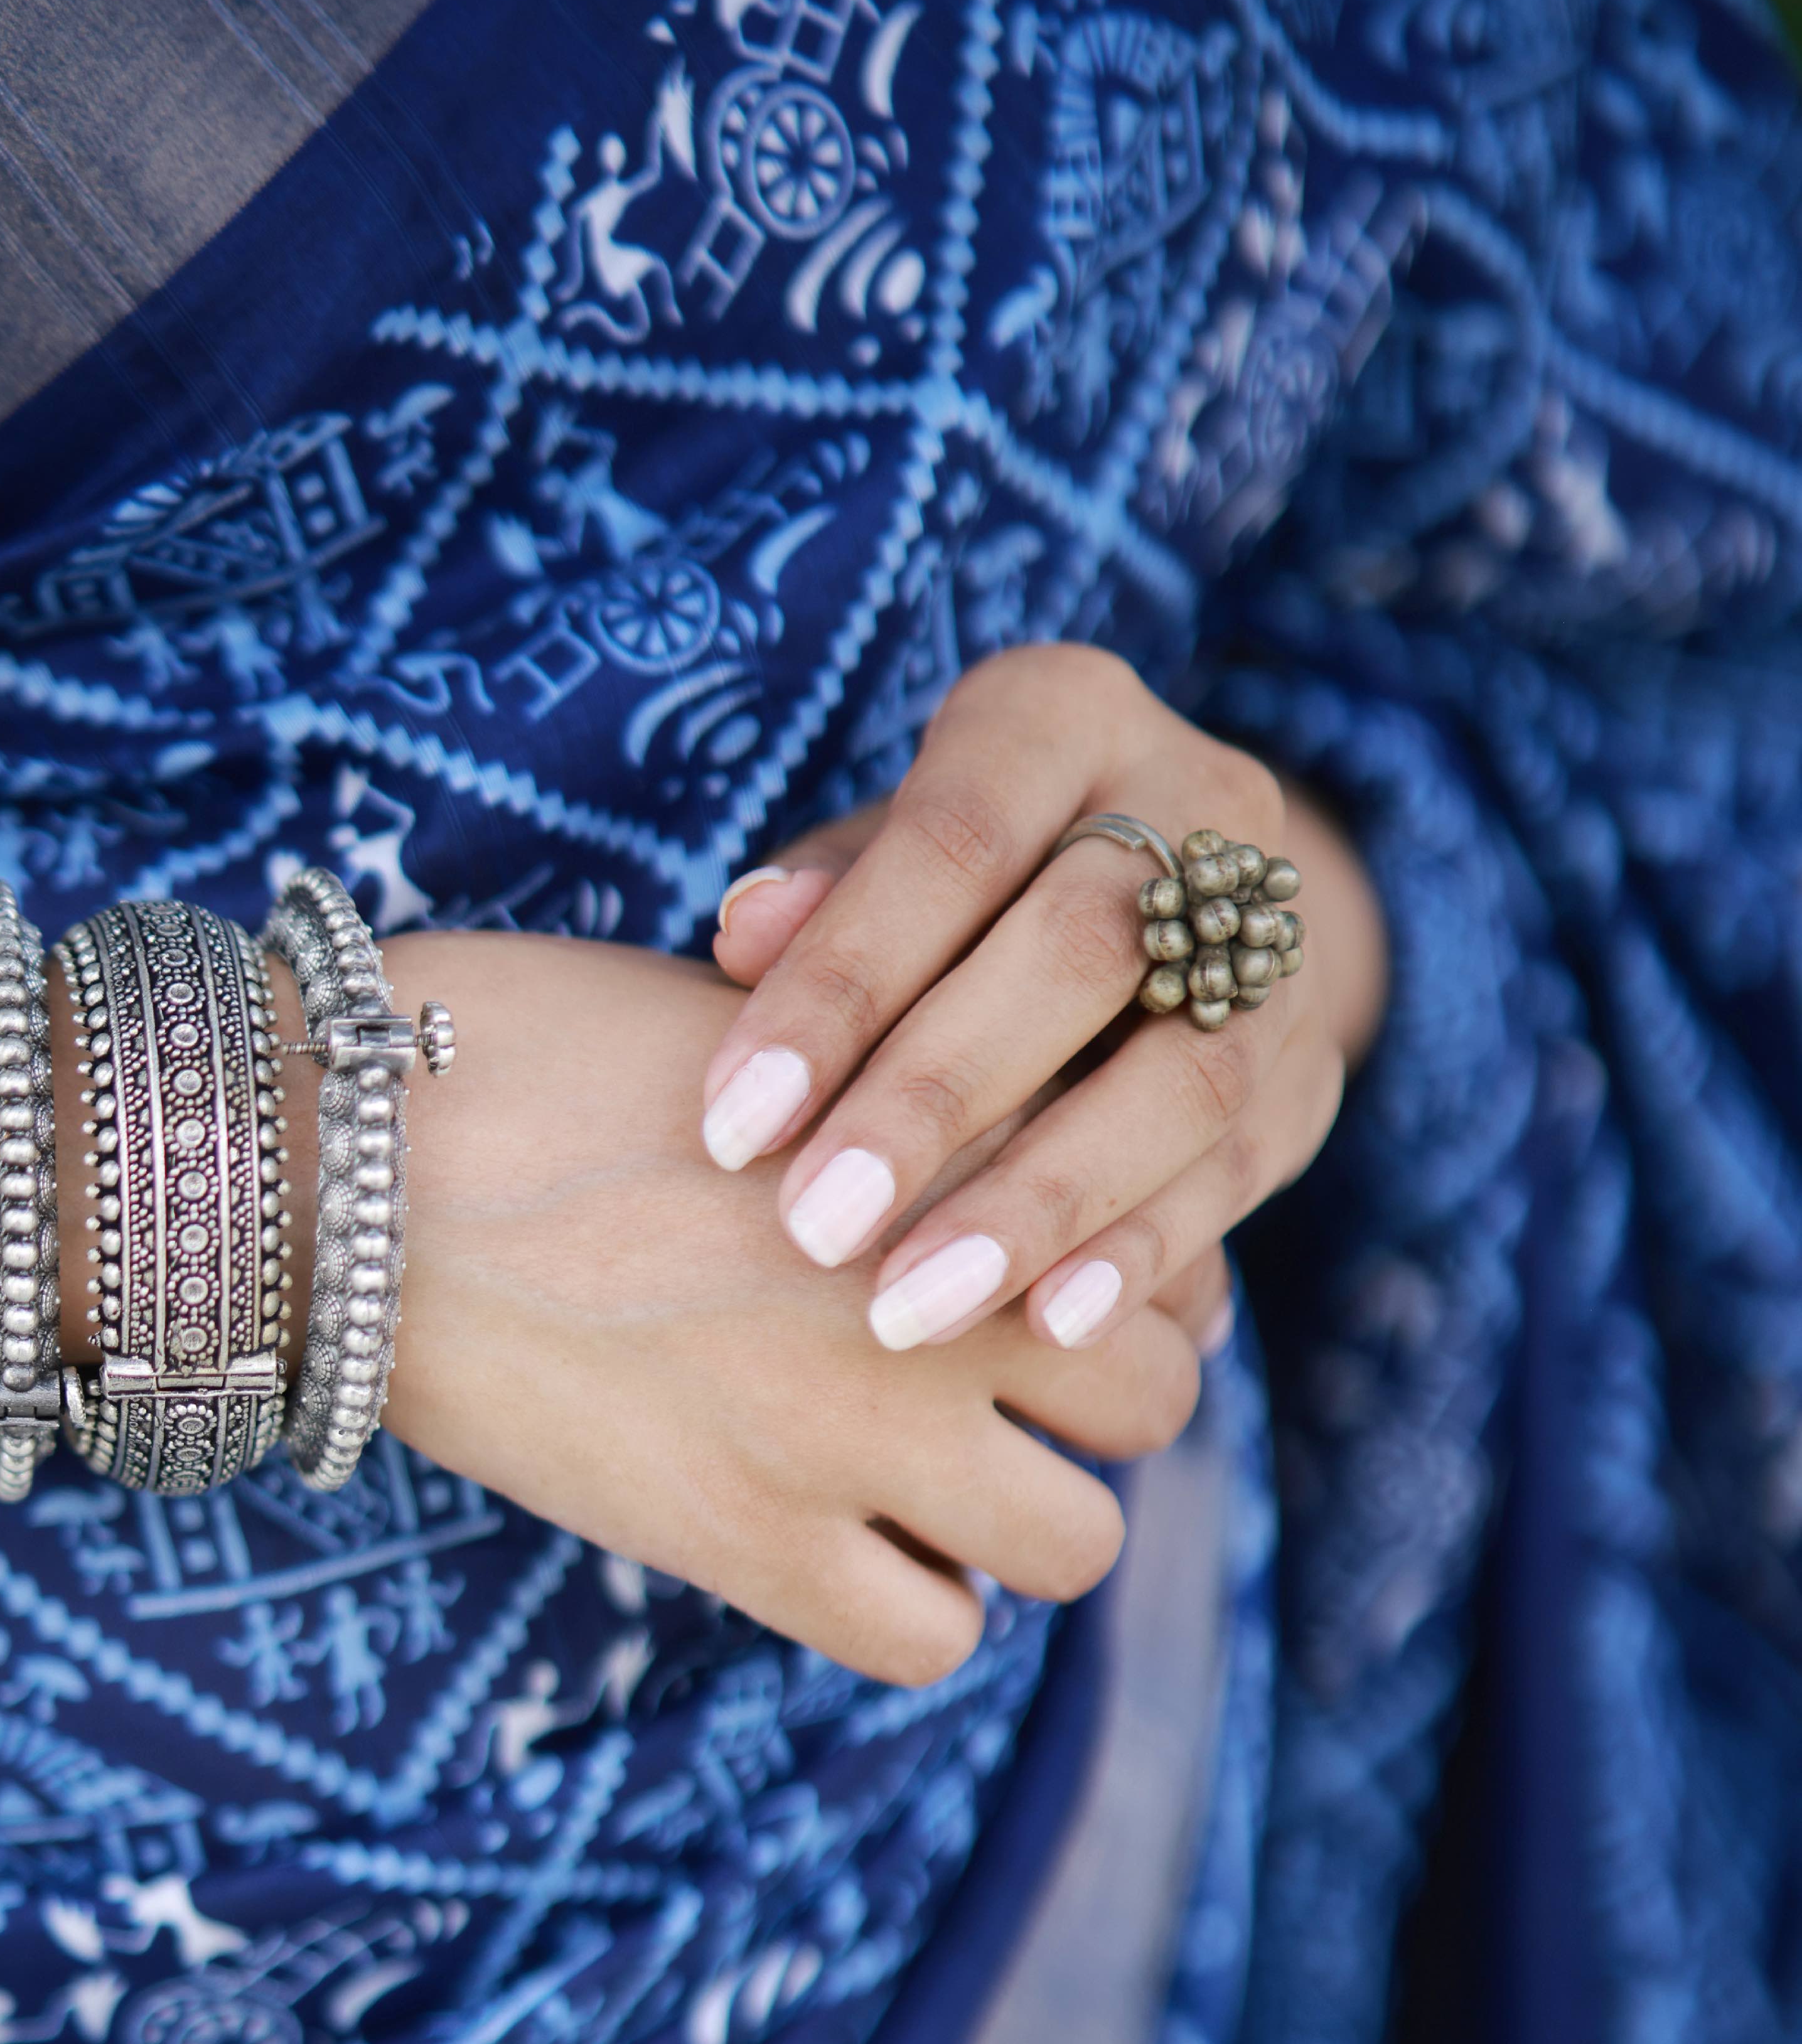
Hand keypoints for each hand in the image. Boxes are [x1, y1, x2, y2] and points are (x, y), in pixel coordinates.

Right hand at [366, 931, 1200, 1683]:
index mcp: (941, 1149)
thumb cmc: (519, 1054)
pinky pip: (929, 1638)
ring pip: (1076, 1543)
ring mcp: (850, 1437)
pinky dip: (915, 1604)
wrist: (341, 1170)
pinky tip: (846, 1544)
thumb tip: (980, 1139)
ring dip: (1025, 1515)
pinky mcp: (746, 1545)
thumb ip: (892, 1086)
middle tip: (1000, 1381)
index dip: (1121, 1261)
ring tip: (934, 1476)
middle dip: (1097, 1393)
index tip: (1049, 1270)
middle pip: (1158, 1396)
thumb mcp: (753, 1023)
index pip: (1155, 1237)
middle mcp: (933, 1299)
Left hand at [701, 645, 1386, 1357]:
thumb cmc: (952, 881)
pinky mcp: (1311, 1062)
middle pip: (1085, 951)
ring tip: (915, 1309)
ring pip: (1181, 1074)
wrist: (1154, 895)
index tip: (732, 1125)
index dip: (842, 986)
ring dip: (1041, 1204)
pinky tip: (1051, 1327)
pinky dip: (1142, 1251)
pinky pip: (1239, 1164)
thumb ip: (822, 895)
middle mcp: (1203, 803)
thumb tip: (743, 934)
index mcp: (1064, 715)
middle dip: (936, 1101)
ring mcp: (1279, 938)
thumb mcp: (875, 852)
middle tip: (816, 1229)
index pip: (953, 845)